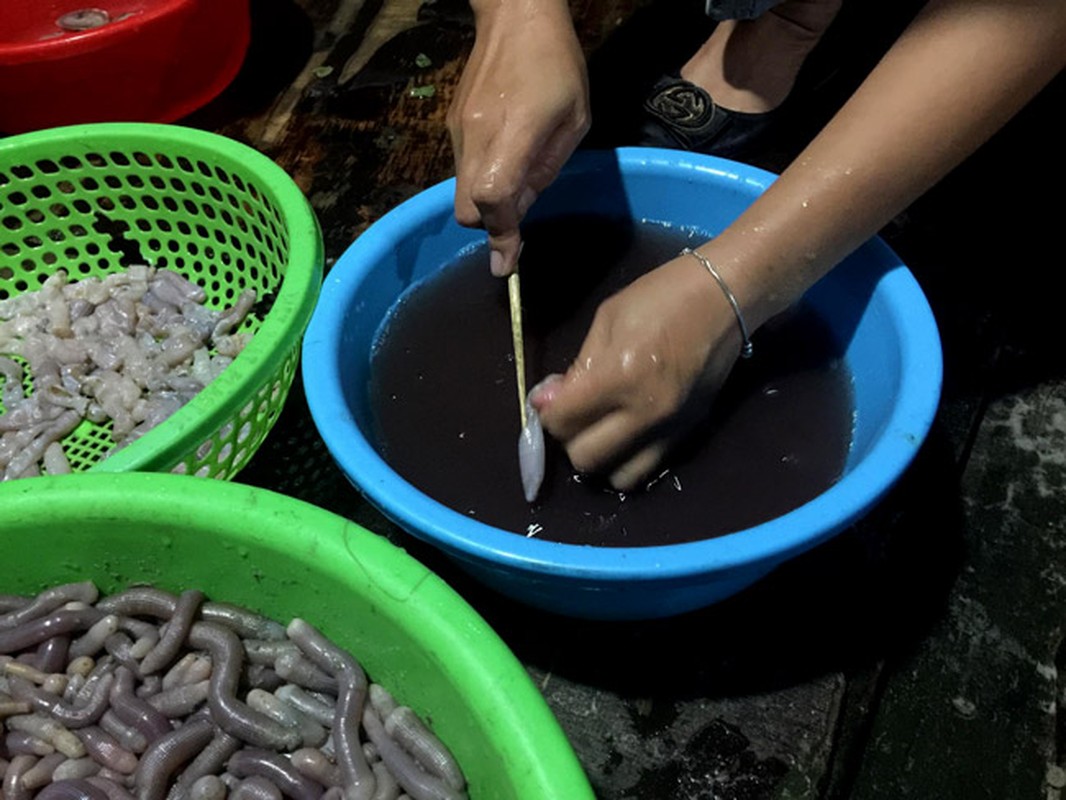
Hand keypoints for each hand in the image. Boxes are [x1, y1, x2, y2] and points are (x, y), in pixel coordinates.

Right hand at [447, 0, 589, 276]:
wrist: (514, 14)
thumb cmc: (558, 66)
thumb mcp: (573, 122)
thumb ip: (543, 171)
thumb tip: (518, 213)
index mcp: (512, 134)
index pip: (492, 198)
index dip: (501, 235)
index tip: (507, 262)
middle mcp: (474, 137)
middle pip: (466, 208)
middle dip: (489, 224)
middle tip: (517, 215)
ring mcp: (457, 131)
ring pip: (461, 192)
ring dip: (486, 199)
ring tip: (517, 172)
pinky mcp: (450, 124)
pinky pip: (461, 169)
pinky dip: (480, 177)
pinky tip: (504, 153)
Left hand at [531, 252, 749, 490]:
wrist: (725, 297)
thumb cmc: (660, 297)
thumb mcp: (607, 320)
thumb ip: (577, 366)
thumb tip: (547, 401)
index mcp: (620, 376)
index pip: (563, 421)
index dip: (546, 414)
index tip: (549, 400)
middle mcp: (646, 412)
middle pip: (586, 459)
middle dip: (570, 439)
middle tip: (574, 416)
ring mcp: (671, 428)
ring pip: (619, 477)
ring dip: (602, 458)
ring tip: (601, 430)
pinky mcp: (689, 433)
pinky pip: (649, 468)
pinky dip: (629, 459)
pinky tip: (626, 433)